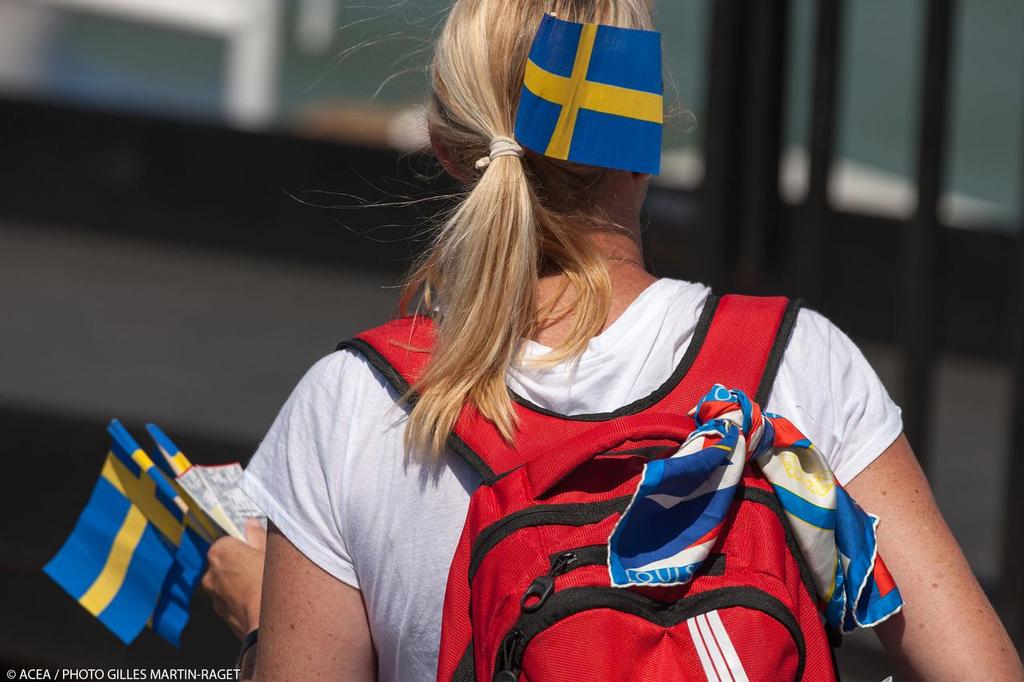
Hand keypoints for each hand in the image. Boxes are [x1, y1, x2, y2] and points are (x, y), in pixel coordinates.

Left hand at [202, 518, 266, 639]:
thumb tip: (252, 525)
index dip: (247, 545)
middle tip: (265, 567)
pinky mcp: (222, 617)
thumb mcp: (270, 551)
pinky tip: (263, 602)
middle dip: (243, 565)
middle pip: (227, 563)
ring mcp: (215, 598)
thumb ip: (258, 535)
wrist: (270, 624)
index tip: (259, 549)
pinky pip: (233, 603)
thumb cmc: (271, 583)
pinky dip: (244, 602)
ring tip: (267, 587)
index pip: (229, 541)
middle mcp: (210, 575)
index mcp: (220, 552)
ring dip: (243, 585)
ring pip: (230, 585)